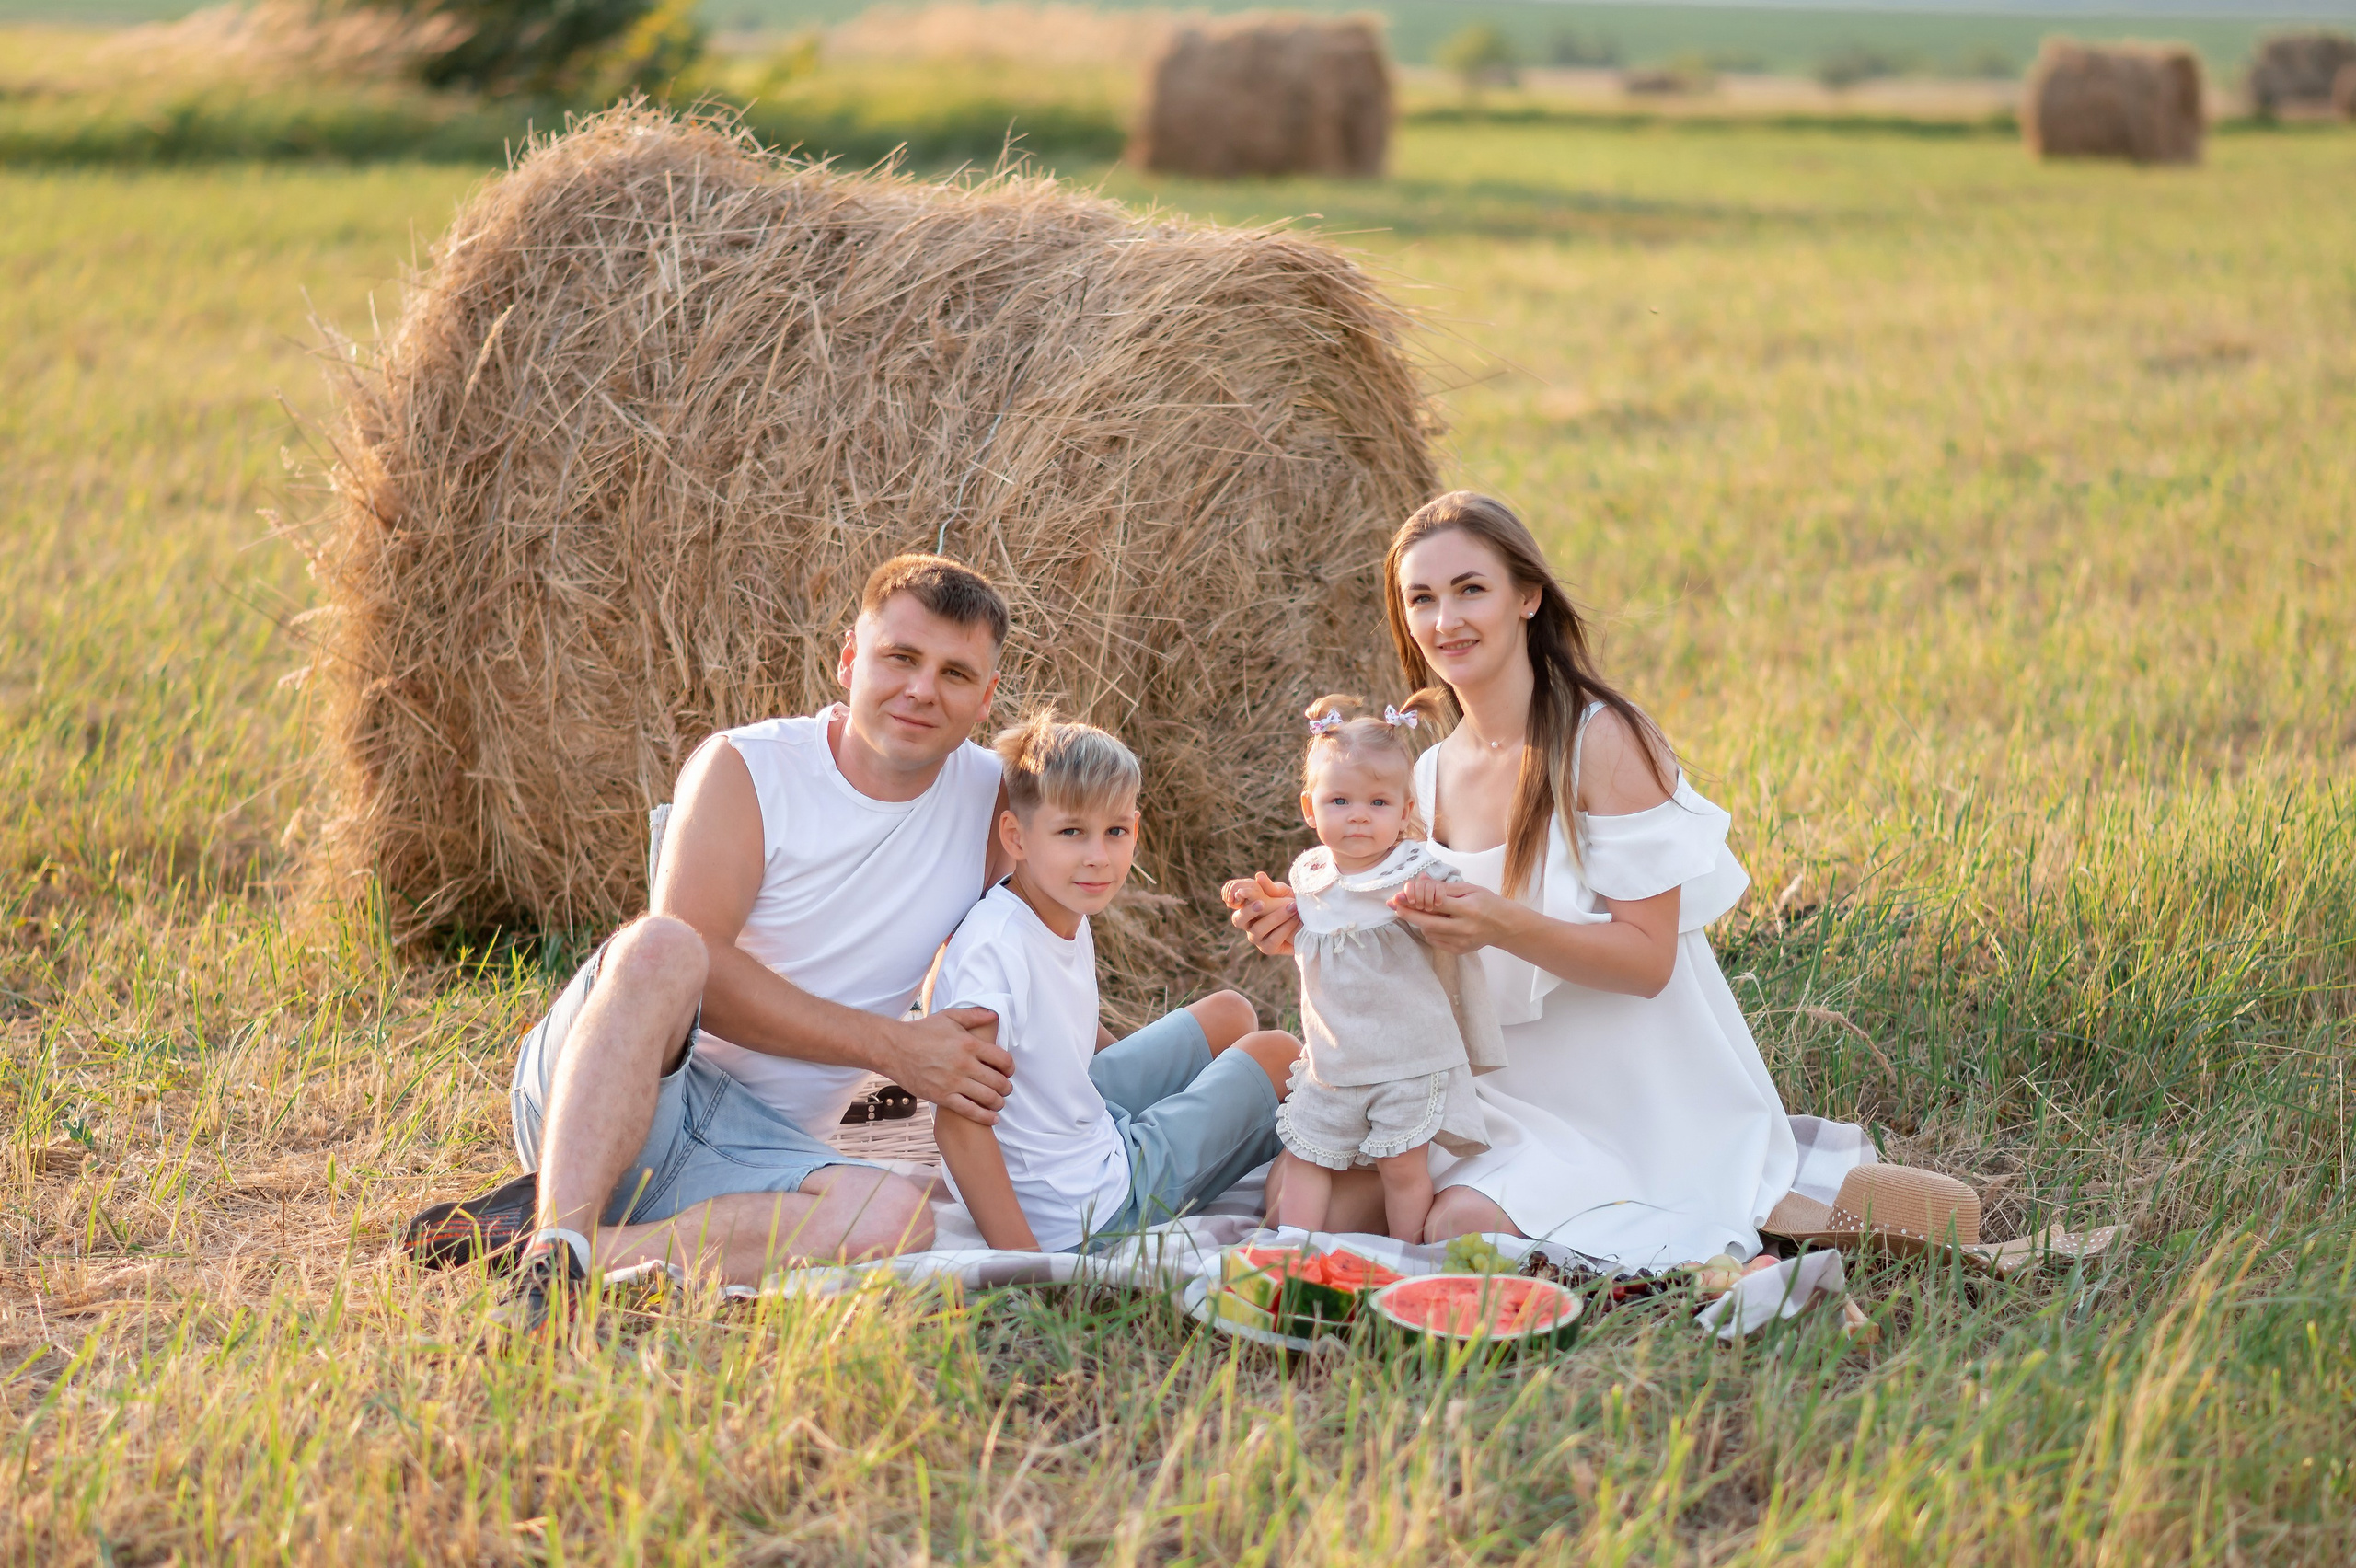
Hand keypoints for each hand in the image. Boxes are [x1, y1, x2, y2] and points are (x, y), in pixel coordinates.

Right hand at [880, 1007, 1012, 1124]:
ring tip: (999, 1102)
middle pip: (998, 1081)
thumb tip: (994, 1015)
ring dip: (999, 1102)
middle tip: (1006, 1089)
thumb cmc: (921, 1032)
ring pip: (987, 1098)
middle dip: (1006, 1087)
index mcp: (969, 1044)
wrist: (894, 1049)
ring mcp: (953, 1082)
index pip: (1003, 1060)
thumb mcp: (948, 1017)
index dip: (1010, 1068)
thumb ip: (973, 1016)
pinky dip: (985, 1117)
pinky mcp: (942, 1096)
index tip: (1009, 1071)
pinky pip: (969, 1111)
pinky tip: (992, 1118)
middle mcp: (964, 1064)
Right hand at [1226, 870, 1299, 957]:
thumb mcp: (1283, 893)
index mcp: (1248, 906)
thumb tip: (1258, 876)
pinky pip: (1271, 940)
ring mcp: (1256, 937)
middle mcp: (1248, 923)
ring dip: (1276, 917)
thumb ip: (1271, 887)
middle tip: (1262, 903)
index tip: (1241, 892)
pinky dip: (1284, 928)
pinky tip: (1296, 920)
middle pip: (1238, 920)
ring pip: (1257, 930)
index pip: (1235, 901)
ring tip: (1293, 908)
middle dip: (1248, 912)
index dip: (1234, 897)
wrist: (1310, 922)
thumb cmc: (1293, 904)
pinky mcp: (1267, 948)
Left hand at [1387, 879, 1523, 954]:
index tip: (1399, 896)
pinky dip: (1430, 931)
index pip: (1437, 904)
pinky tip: (1434, 922)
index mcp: (1469, 909)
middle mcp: (1465, 928)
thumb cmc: (1487, 902)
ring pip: (1430, 932)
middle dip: (1409, 914)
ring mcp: (1462, 942)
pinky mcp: (1459, 950)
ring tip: (1421, 911)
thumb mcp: (1469, 889)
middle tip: (1395, 906)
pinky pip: (1435, 941)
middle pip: (1429, 923)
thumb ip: (1443, 886)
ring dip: (1420, 921)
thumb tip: (1419, 880)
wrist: (1505, 926)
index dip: (1416, 900)